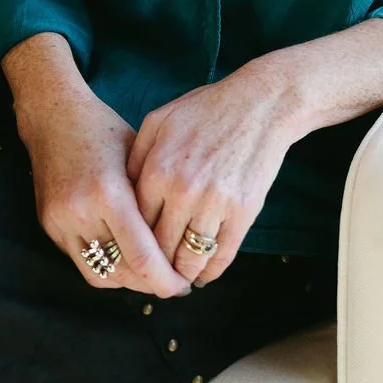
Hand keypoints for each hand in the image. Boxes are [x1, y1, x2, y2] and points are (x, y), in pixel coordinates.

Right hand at [16, 83, 191, 298]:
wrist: (52, 116)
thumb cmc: (103, 129)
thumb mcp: (138, 155)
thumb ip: (153, 199)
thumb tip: (181, 240)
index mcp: (109, 192)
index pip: (142, 258)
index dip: (166, 280)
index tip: (184, 285)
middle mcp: (81, 212)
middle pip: (123, 273)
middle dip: (151, 285)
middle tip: (174, 282)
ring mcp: (60, 222)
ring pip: (100, 276)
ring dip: (128, 282)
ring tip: (150, 275)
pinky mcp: (49, 226)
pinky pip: (82, 262)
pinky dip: (106, 267)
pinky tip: (124, 259)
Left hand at [125, 61, 298, 285]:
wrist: (260, 104)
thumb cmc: (207, 109)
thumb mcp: (159, 120)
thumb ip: (136, 156)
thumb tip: (122, 193)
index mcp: (158, 169)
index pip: (135, 225)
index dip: (132, 244)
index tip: (133, 254)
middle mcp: (183, 191)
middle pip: (160, 249)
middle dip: (154, 268)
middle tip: (152, 277)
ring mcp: (215, 203)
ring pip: (190, 259)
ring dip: (182, 274)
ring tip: (178, 278)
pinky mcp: (243, 212)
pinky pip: (222, 256)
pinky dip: (211, 272)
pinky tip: (203, 274)